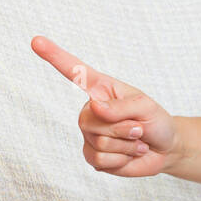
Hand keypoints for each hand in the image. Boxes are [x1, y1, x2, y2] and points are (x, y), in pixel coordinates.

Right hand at [30, 36, 176, 176]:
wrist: (164, 149)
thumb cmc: (156, 121)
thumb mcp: (146, 106)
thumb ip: (121, 107)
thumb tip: (94, 108)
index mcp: (101, 89)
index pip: (74, 72)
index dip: (55, 57)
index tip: (36, 41)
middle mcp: (90, 110)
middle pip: (90, 120)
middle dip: (122, 128)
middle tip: (139, 129)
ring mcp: (89, 134)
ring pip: (99, 142)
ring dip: (126, 145)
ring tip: (137, 141)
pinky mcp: (92, 155)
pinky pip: (100, 159)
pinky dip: (122, 159)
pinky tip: (130, 154)